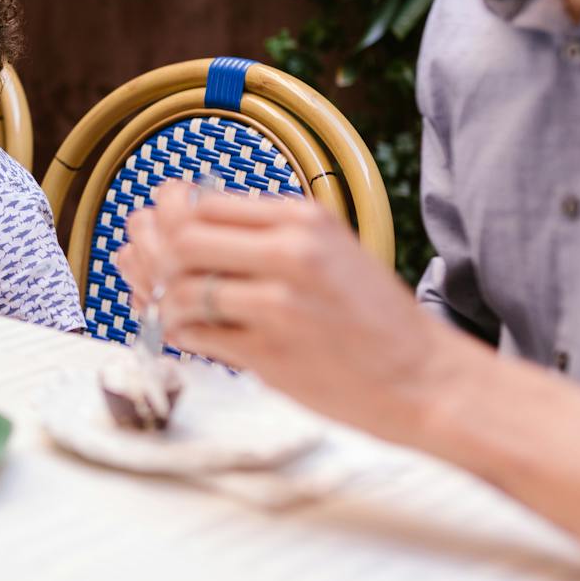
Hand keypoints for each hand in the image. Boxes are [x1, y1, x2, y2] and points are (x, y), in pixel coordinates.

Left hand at [115, 180, 468, 442]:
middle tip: (154, 274)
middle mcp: (291, 253)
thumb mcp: (330, 250)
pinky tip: (189, 335)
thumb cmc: (373, 318)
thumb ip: (264, 233)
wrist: (425, 379)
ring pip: (183, 289)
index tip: (160, 233)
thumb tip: (176, 218)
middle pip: (182, 238)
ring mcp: (279, 304)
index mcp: (304, 218)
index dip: (168, 217)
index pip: (204, 201)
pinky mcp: (271, 352)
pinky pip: (197, 334)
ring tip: (170, 310)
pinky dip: (182, 334)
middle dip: (157, 257)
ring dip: (164, 302)